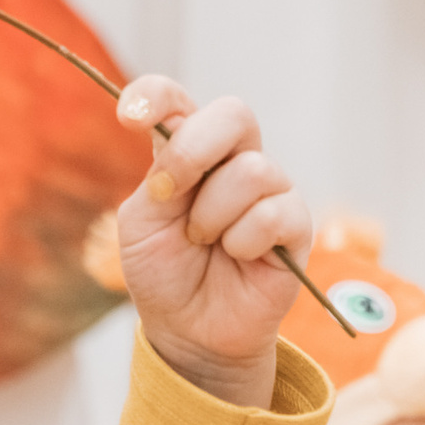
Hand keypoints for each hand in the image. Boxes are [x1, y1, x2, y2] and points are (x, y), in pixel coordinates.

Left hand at [113, 77, 310, 409]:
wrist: (188, 329)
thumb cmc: (164, 272)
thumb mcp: (142, 224)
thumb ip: (158, 181)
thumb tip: (178, 150)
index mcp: (186, 152)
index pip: (177, 101)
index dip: (155, 95)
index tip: (128, 117)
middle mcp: (231, 161)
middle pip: (234, 114)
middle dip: (193, 149)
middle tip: (169, 192)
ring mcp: (268, 189)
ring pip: (251, 171)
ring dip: (212, 216)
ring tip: (205, 244)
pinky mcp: (295, 224)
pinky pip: (273, 213)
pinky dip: (241, 241)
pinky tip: (236, 258)